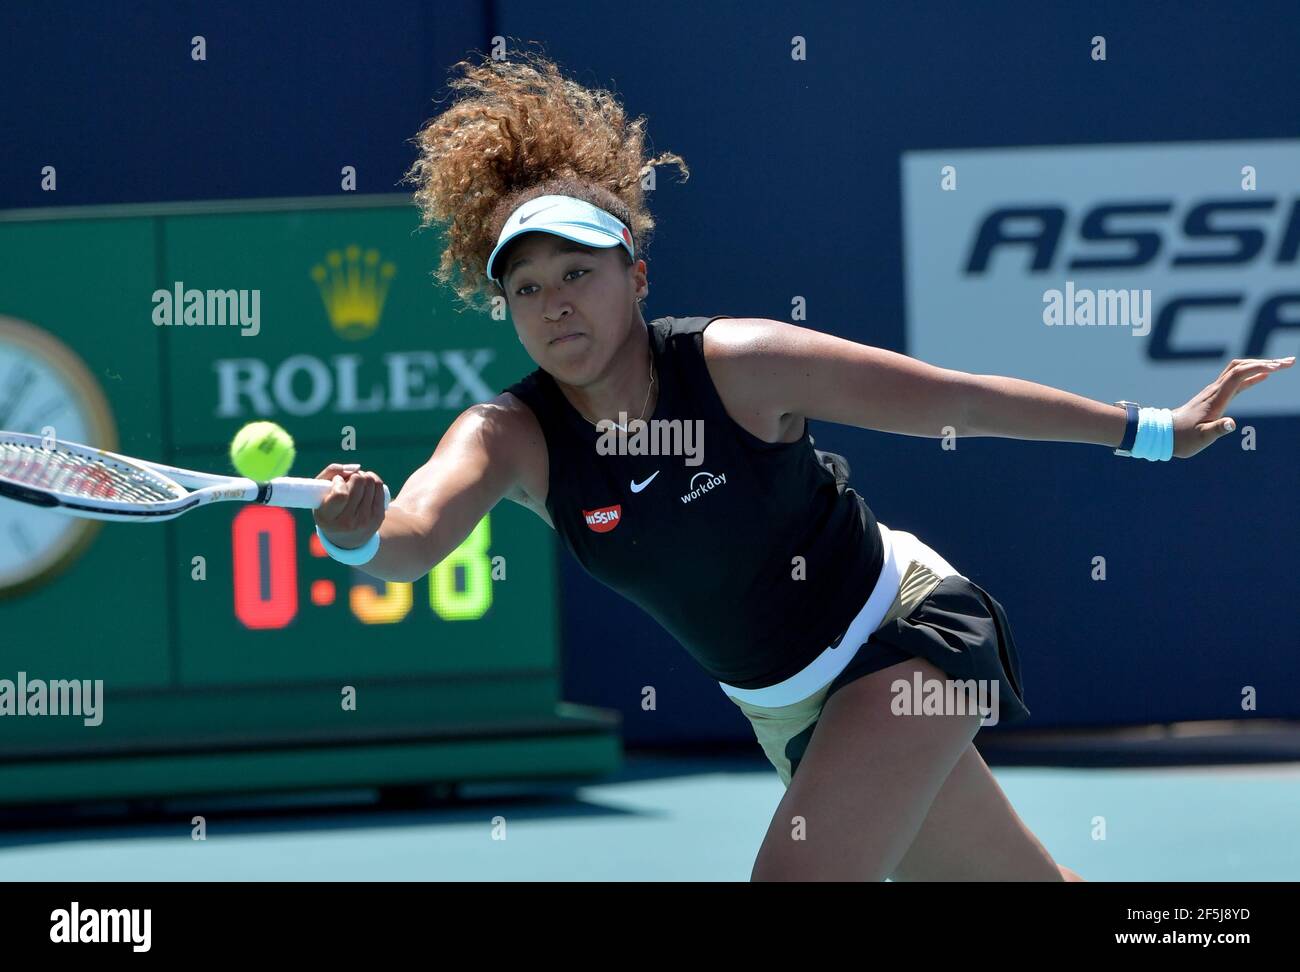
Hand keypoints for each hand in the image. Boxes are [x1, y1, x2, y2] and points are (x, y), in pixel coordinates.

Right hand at [312, 462, 386, 549]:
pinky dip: (373, 479)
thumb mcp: (319, 495)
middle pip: (358, 482)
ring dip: (362, 476)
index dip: (339, 482)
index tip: (337, 482)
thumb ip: (329, 474)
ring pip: (370, 481)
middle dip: (352, 476)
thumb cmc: (330, 510)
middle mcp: (348, 522)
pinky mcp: (379, 516)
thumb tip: (354, 468)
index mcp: (328, 518)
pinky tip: (366, 483)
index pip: (340, 494)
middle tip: (348, 481)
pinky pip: (379, 486)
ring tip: (356, 483)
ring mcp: (365, 520)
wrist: (347, 538)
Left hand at [1171, 356, 1293, 458]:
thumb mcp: (1202, 437)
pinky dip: (1252, 375)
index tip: (1278, 368)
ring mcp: (1214, 392)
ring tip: (1283, 366)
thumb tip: (1232, 424)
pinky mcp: (1214, 397)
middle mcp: (1215, 390)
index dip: (1258, 368)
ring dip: (1260, 366)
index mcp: (1216, 398)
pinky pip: (1236, 381)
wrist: (1163, 434)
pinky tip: (1264, 376)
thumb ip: (1217, 430)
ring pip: (1239, 371)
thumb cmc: (1183, 438)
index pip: (1239, 374)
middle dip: (1266, 363)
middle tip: (1290, 362)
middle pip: (1241, 367)